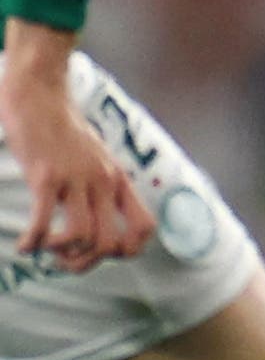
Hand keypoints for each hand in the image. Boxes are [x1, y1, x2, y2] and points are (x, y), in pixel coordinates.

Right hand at [0, 43, 149, 269]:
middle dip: (88, 262)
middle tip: (67, 262)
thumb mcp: (96, 156)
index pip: (145, 226)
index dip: (131, 250)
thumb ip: (101, 183)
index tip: (106, 254)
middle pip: (111, 242)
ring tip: (47, 252)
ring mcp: (75, 179)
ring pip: (82, 238)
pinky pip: (44, 223)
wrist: (39, 97)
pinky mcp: (45, 176)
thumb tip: (100, 216)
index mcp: (118, 179)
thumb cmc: (63, 130)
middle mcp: (103, 181)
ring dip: (63, 255)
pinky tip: (25, 246)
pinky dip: (34, 242)